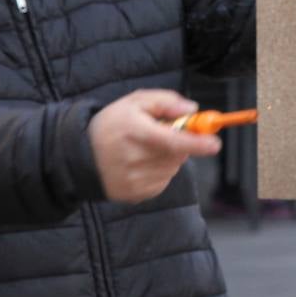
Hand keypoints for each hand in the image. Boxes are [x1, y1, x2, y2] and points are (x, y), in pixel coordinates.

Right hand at [88, 89, 221, 202]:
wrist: (80, 154)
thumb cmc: (112, 124)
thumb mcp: (135, 102)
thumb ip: (166, 101)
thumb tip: (192, 109)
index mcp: (135, 133)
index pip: (173, 141)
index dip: (196, 143)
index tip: (215, 143)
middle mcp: (135, 159)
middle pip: (177, 154)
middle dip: (180, 143)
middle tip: (162, 133)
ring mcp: (135, 181)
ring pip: (172, 168)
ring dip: (169, 157)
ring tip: (145, 148)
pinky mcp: (136, 195)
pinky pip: (163, 181)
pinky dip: (159, 171)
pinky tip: (141, 163)